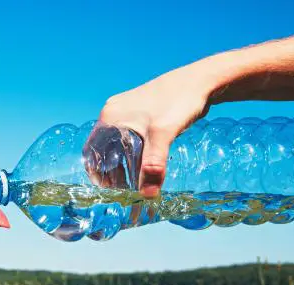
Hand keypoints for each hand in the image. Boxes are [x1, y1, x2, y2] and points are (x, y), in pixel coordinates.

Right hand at [89, 66, 212, 197]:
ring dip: (122, 163)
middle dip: (111, 171)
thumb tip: (148, 195)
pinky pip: (128, 138)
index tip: (109, 190)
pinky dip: (132, 153)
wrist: (201, 80)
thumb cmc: (179, 101)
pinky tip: (144, 164)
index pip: (92, 151)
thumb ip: (154, 165)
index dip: (97, 173)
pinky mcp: (139, 112)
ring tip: (134, 181)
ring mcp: (126, 111)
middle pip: (103, 149)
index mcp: (110, 117)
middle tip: (124, 190)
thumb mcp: (164, 135)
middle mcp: (113, 112)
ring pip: (116, 144)